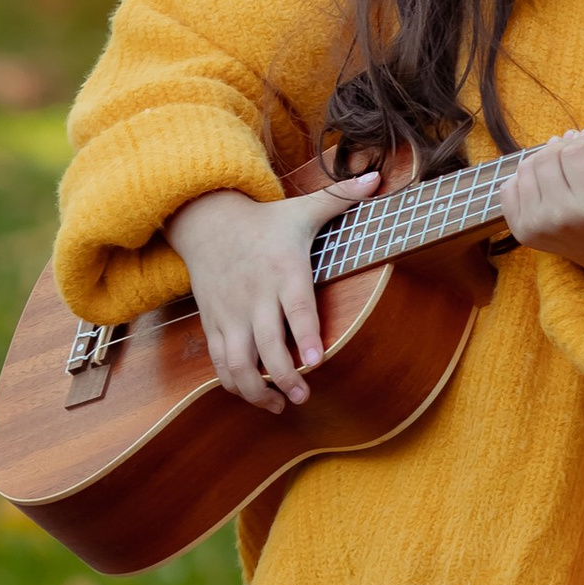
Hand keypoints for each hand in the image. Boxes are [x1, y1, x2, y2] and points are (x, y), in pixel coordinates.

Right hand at [165, 174, 376, 409]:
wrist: (205, 220)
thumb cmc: (265, 220)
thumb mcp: (302, 207)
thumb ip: (341, 197)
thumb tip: (378, 179)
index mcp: (283, 269)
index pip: (296, 307)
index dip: (305, 335)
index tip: (316, 360)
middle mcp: (256, 295)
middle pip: (267, 344)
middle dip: (285, 375)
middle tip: (305, 395)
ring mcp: (232, 312)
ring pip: (237, 361)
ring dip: (257, 389)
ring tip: (282, 405)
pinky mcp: (215, 322)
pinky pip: (219, 361)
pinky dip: (235, 384)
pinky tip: (257, 396)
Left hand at [501, 125, 583, 295]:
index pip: (575, 151)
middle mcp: (561, 218)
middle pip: (548, 157)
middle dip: (563, 145)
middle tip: (575, 145)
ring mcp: (537, 227)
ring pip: (527, 168)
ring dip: (543, 158)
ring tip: (560, 159)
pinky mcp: (522, 233)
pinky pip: (509, 188)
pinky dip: (523, 178)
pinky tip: (543, 179)